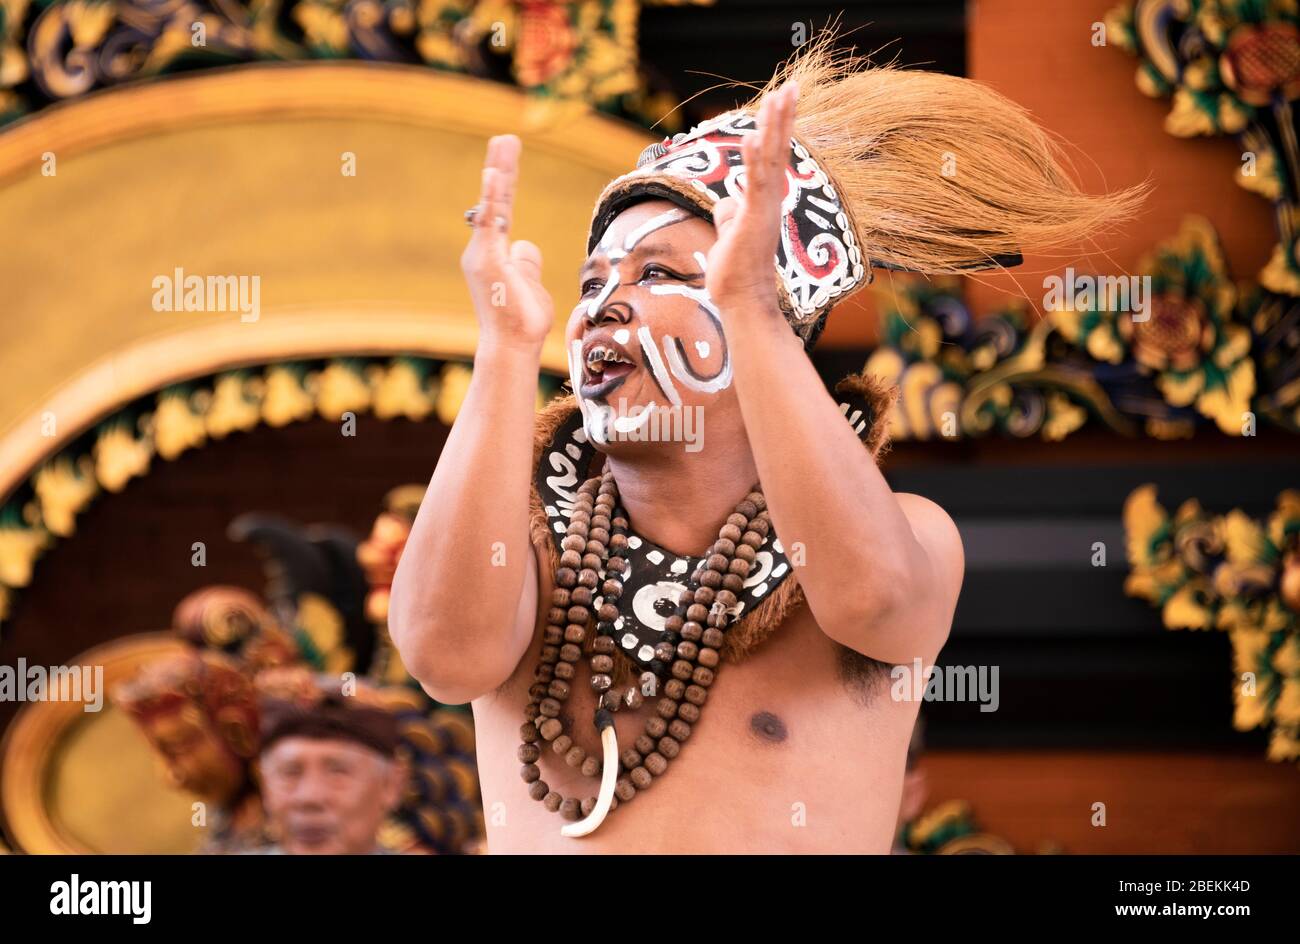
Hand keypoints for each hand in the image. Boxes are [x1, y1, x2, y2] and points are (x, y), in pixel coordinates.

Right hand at [460, 135, 554, 350]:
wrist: (512, 345)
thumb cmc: (522, 321)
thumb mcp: (529, 283)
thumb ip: (526, 262)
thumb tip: (525, 243)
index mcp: (493, 253)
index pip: (501, 210)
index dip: (506, 184)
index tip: (507, 157)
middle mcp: (482, 250)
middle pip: (494, 201)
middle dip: (501, 168)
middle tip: (507, 138)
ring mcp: (482, 254)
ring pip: (492, 206)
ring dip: (499, 174)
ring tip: (505, 145)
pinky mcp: (486, 260)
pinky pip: (490, 222)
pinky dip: (493, 198)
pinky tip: (495, 175)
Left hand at [706, 81, 798, 314]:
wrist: (743, 301)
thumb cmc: (736, 272)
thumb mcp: (729, 234)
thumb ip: (729, 213)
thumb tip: (726, 201)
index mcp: (764, 202)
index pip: (771, 157)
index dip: (776, 127)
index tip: (782, 99)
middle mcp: (769, 202)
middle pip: (777, 150)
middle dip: (782, 117)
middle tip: (790, 86)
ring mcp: (764, 210)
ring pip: (769, 161)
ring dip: (772, 129)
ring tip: (777, 98)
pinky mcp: (754, 221)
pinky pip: (755, 186)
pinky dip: (752, 161)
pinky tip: (751, 137)